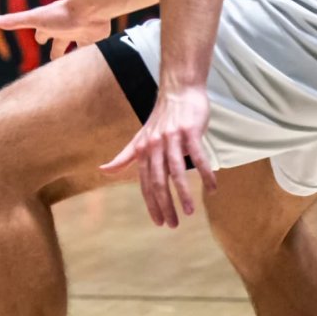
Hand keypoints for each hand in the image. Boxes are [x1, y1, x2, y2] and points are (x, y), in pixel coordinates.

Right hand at [0, 0, 110, 59]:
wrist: (90, 9)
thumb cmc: (61, 14)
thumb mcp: (34, 19)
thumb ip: (14, 21)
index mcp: (51, 26)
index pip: (42, 33)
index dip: (40, 37)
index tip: (40, 40)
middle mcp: (66, 29)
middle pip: (60, 42)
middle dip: (57, 50)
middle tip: (55, 60)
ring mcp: (81, 34)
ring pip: (77, 48)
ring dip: (74, 56)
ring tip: (75, 66)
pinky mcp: (95, 40)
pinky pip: (93, 50)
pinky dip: (92, 57)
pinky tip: (94, 65)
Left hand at [101, 84, 218, 227]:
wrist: (179, 90)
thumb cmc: (161, 118)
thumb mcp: (139, 138)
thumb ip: (124, 157)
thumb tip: (103, 170)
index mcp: (143, 151)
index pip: (145, 183)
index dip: (151, 204)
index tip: (159, 222)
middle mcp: (154, 146)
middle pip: (158, 181)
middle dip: (165, 205)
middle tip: (173, 225)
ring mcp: (172, 139)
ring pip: (176, 171)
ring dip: (184, 194)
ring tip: (190, 212)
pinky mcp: (189, 131)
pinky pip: (198, 156)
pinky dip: (206, 173)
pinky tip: (212, 187)